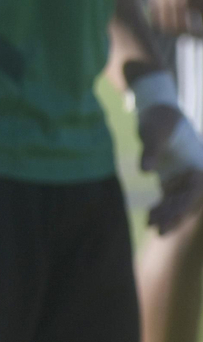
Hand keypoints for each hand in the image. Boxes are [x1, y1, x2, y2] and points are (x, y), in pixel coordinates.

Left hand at [140, 102, 202, 233]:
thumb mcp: (154, 131)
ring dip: (167, 216)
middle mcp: (195, 175)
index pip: (194, 192)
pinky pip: (168, 199)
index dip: (184, 207)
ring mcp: (184, 179)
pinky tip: (149, 219)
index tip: (172, 218)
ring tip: (152, 227)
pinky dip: (161, 209)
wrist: (157, 110)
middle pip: (187, 201)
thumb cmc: (160, 118)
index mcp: (199, 165)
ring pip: (178, 203)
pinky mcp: (172, 180)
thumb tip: (144, 171)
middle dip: (175, 217)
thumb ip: (151, 150)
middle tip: (159, 231)